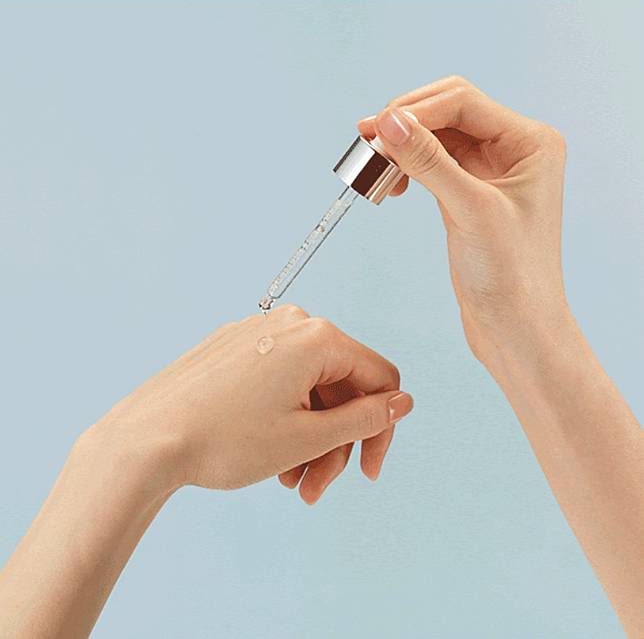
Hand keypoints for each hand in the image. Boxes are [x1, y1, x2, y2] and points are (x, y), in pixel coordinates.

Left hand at [92, 305, 412, 496]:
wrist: (145, 440)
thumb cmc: (224, 440)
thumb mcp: (307, 437)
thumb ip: (364, 418)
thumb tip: (402, 401)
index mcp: (317, 338)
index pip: (379, 379)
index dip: (381, 428)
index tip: (368, 470)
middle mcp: (290, 324)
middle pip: (341, 386)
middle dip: (336, 442)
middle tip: (316, 487)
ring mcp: (258, 333)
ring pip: (309, 387)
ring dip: (310, 437)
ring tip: (291, 480)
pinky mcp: (234, 347)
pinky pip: (278, 380)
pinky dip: (284, 418)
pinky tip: (270, 454)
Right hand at [358, 76, 569, 365]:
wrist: (515, 327)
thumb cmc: (511, 275)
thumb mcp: (469, 210)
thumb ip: (428, 160)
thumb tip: (389, 120)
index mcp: (529, 142)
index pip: (461, 103)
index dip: (414, 111)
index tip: (373, 130)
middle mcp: (513, 149)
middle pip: (447, 112)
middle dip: (405, 124)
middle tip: (368, 143)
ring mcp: (490, 170)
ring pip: (436, 137)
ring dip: (403, 147)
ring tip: (375, 169)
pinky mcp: (469, 193)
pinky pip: (433, 164)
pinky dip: (408, 167)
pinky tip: (393, 184)